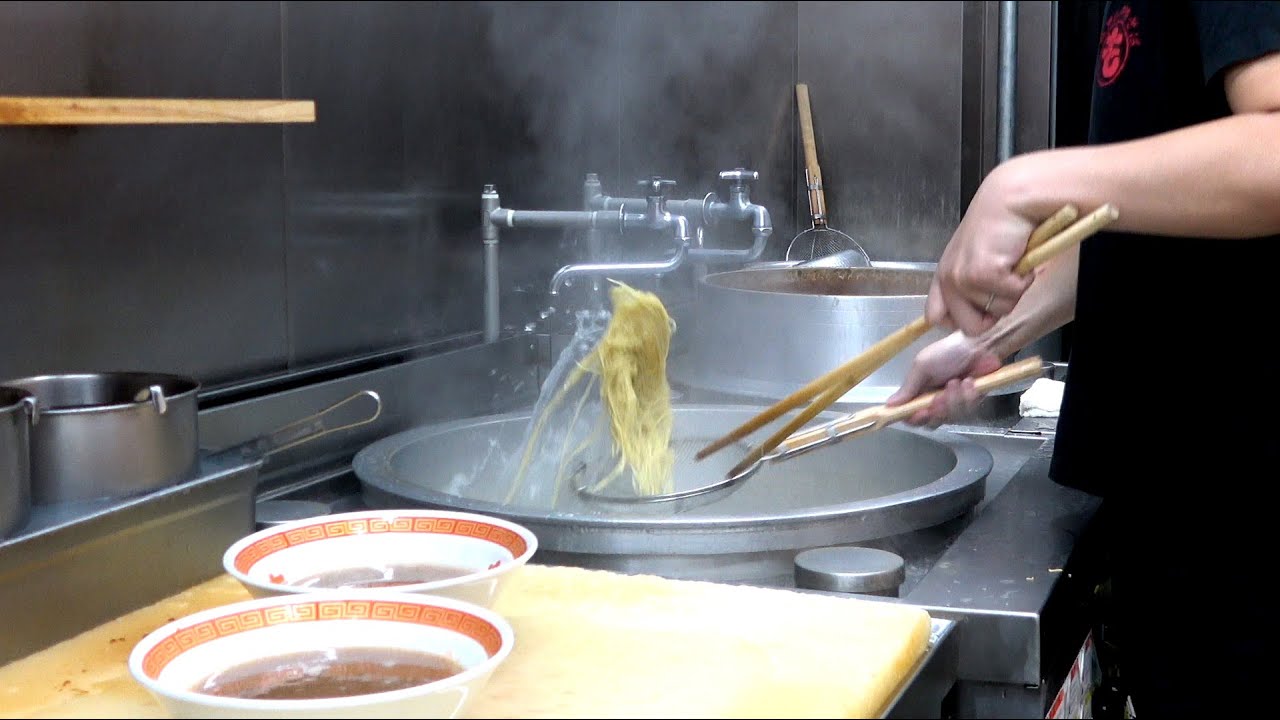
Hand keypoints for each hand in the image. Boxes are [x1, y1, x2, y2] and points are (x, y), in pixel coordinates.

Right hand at [885, 331, 1003, 426]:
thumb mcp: (922, 365)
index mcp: (920, 393)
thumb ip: (908, 387)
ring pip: (952, 418)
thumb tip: (889, 405)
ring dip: (955, 400)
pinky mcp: (973, 403)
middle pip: (932, 422)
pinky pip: (969, 411)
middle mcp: (935, 402)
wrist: (979, 345)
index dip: (914, 419)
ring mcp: (955, 404)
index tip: (920, 413)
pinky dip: (969, 397)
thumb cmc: (947, 352)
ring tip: (958, 381)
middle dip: (938, 411)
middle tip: (940, 396)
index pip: (911, 416)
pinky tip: (970, 382)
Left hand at [927, 162, 1041, 335]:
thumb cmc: (1000, 226)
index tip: (982, 311)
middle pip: (969, 326)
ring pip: (996, 311)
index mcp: (944, 275)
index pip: (936, 317)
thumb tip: (978, 319)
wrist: (1011, 199)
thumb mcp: (977, 258)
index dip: (962, 321)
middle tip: (1006, 283)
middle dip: (994, 311)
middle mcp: (948, 279)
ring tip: (1013, 261)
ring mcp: (962, 278)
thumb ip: (969, 286)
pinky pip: (1010, 296)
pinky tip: (1018, 256)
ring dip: (1013, 290)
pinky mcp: (982, 274)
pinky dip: (1022, 280)